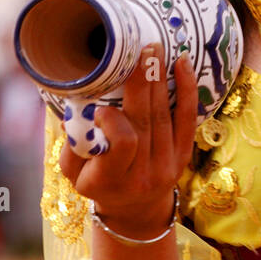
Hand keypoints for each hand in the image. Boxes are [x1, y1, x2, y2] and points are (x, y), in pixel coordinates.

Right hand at [58, 43, 197, 236]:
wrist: (134, 209)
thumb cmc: (97, 183)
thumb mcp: (74, 172)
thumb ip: (73, 142)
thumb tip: (78, 106)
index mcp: (113, 180)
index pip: (123, 143)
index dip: (113, 120)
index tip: (100, 109)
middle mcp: (145, 174)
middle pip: (147, 121)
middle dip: (143, 83)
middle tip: (140, 50)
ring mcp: (168, 165)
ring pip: (165, 115)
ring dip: (160, 79)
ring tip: (155, 50)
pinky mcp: (183, 154)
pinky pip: (188, 118)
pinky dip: (187, 90)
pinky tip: (183, 64)